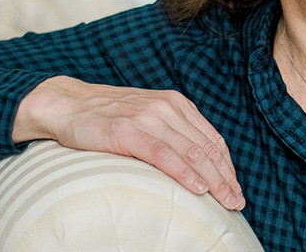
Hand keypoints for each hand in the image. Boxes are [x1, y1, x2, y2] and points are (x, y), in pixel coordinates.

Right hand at [13, 76, 244, 209]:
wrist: (68, 104)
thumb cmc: (108, 116)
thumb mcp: (148, 117)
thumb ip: (171, 132)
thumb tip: (196, 162)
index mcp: (176, 104)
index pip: (212, 139)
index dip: (227, 166)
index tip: (236, 188)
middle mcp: (168, 108)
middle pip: (207, 148)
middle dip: (226, 178)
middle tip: (237, 202)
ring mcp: (149, 118)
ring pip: (191, 152)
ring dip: (213, 180)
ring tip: (226, 201)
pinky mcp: (129, 131)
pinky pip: (165, 155)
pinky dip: (185, 173)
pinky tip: (198, 189)